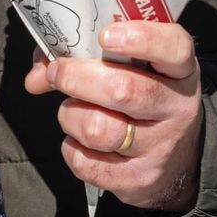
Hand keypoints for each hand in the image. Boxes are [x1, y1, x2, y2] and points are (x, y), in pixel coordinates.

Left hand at [24, 21, 201, 212]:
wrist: (177, 163)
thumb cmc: (141, 98)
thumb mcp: (132, 69)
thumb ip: (82, 57)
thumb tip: (38, 75)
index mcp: (179, 70)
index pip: (174, 48)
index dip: (140, 38)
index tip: (105, 36)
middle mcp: (176, 107)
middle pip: (122, 90)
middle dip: (75, 77)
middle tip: (57, 72)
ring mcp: (161, 147)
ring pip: (98, 129)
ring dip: (70, 115)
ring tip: (73, 111)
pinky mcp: (141, 180)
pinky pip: (87, 163)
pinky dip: (72, 149)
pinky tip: (81, 142)